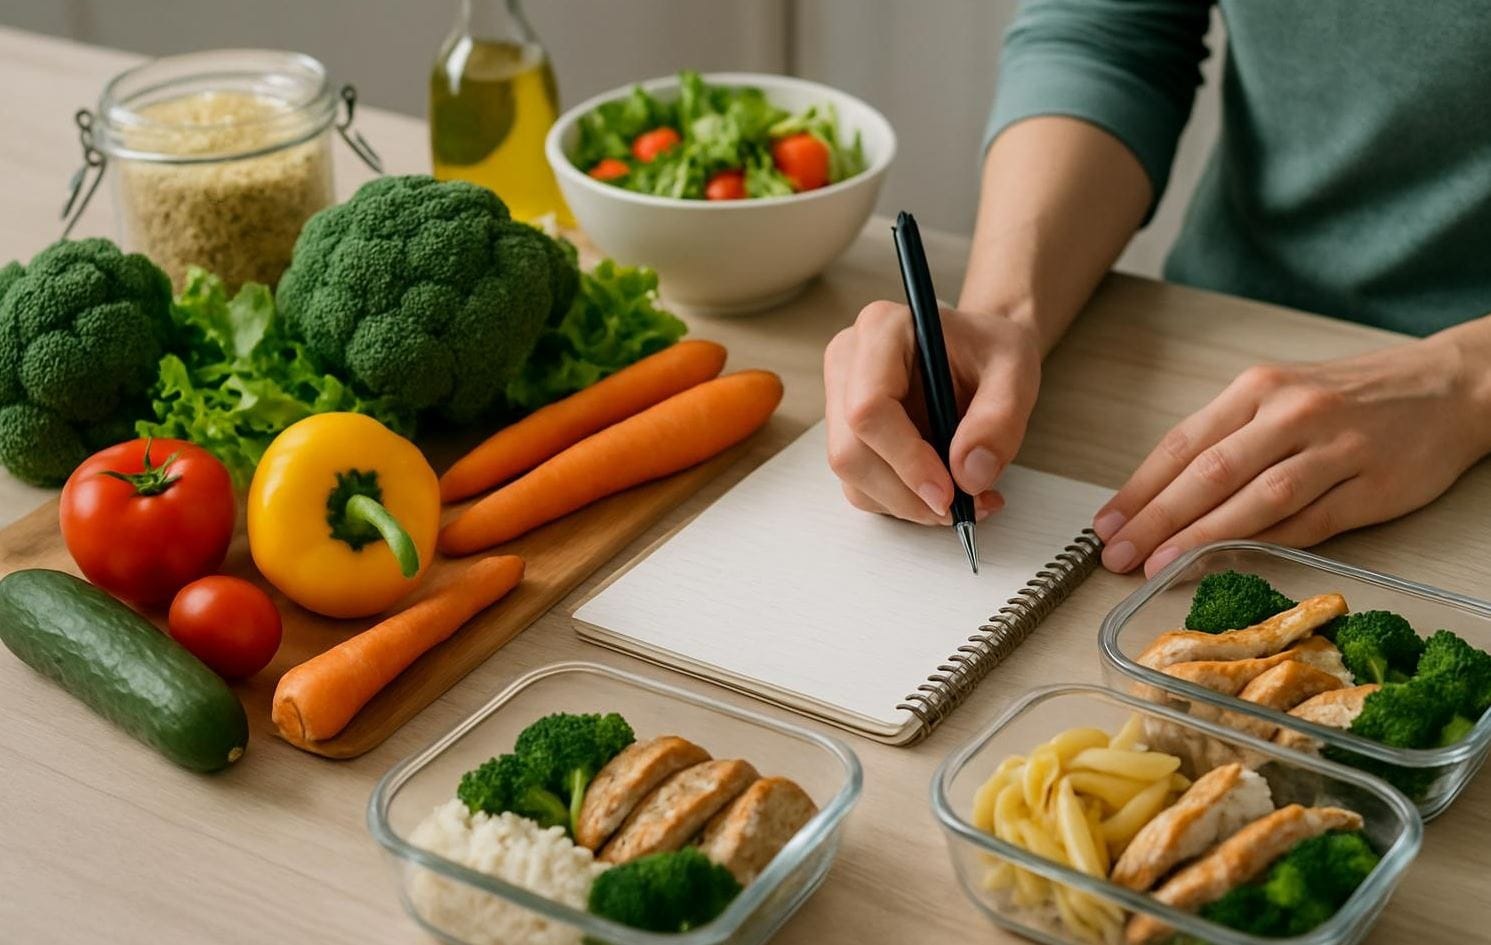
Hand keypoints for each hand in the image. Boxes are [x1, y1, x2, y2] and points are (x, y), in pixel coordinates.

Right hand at [823, 301, 1042, 523]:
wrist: (981, 354)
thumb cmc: (991, 352)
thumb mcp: (1016, 371)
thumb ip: (999, 419)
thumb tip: (968, 475)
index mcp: (882, 330)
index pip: (869, 408)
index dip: (906, 459)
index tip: (948, 493)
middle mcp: (848, 362)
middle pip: (850, 450)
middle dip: (906, 493)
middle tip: (960, 508)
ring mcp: (840, 398)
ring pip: (852, 475)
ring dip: (906, 504)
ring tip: (964, 499)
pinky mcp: (847, 433)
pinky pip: (860, 485)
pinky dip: (902, 502)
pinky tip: (942, 492)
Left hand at [1092, 332, 1490, 575]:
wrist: (1449, 385)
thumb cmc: (1348, 397)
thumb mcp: (1280, 397)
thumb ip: (1227, 439)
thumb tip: (1160, 495)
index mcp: (1258, 389)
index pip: (1183, 443)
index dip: (1139, 489)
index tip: (1105, 524)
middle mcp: (1291, 413)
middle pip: (1210, 472)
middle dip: (1155, 519)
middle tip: (1115, 555)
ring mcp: (1335, 448)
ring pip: (1256, 499)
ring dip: (1201, 537)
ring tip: (1157, 566)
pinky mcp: (1371, 484)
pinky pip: (1310, 523)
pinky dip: (1264, 546)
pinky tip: (1226, 566)